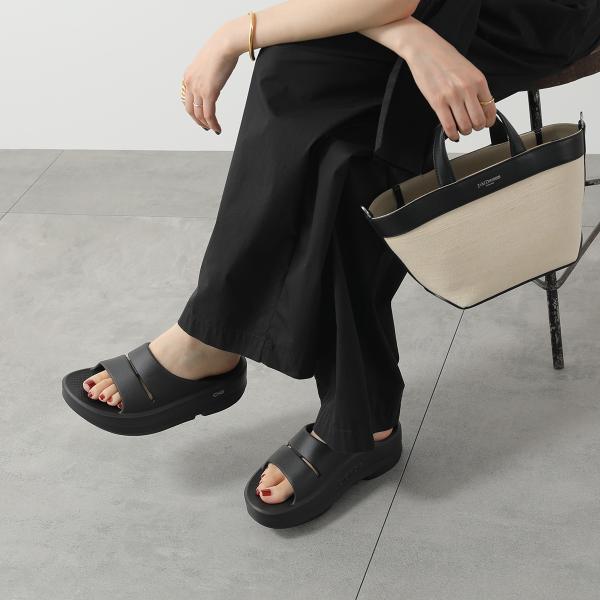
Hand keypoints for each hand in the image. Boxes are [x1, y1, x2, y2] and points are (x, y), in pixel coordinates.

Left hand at [182, 27, 239, 133]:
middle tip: (205, 127)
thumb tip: (213, 80)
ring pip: (199, 114)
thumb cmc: (220, 49)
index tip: (199, 116)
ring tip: (213, 129)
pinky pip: (209, 114)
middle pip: (190, 109)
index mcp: (188, 76)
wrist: (225, 44)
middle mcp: (190, 83)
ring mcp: (198, 89)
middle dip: (198, 121)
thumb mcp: (208, 63)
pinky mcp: (209, 93)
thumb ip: (206, 74)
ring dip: (206, 124)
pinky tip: (217, 128)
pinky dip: (213, 124)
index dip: (193, 110)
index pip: (186, 99)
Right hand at [397, 18, 495, 141]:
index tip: (484, 124)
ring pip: (464, 126)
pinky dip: (452, 135)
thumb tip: (479, 107)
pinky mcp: (437, 102)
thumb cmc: (444, 58)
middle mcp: (467, 89)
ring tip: (460, 130)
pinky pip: (449, 126)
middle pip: (478, 121)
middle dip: (475, 128)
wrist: (425, 49)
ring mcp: (452, 97)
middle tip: (470, 127)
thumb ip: (475, 88)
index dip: (488, 121)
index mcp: (478, 81)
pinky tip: (452, 135)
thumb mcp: (468, 70)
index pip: (490, 108)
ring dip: (464, 132)